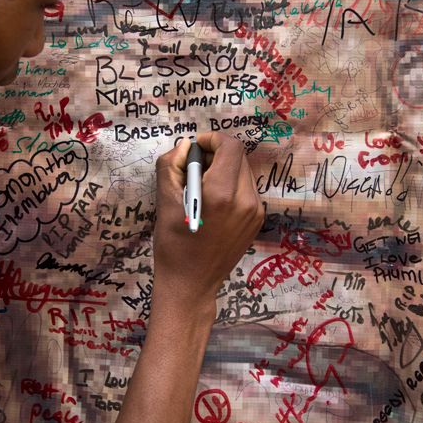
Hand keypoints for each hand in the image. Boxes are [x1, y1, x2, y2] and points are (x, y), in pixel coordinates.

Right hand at [151, 132, 263, 325]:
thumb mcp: (164, 201)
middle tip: (194, 168)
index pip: (230, 146)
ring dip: (224, 170)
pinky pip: (247, 190)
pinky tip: (214, 204)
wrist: (190, 283)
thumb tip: (185, 146)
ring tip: (203, 188)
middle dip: (216, 154)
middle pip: (238, 157)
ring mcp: (255, 212)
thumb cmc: (174, 244)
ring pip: (243, 172)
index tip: (196, 147)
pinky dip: (231, 186)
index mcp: (221, 194)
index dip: (213, 139)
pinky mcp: (257, 221)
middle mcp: (245, 201)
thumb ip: (171, 165)